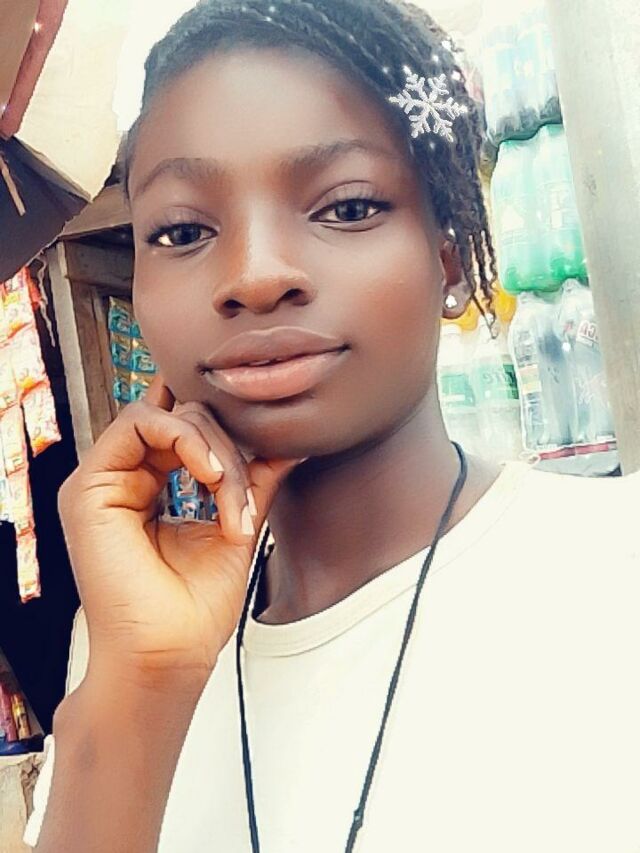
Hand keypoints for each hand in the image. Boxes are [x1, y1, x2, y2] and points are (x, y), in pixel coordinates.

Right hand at [57, 376, 300, 689]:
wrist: (170, 655)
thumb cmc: (197, 608)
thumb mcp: (235, 525)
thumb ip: (253, 480)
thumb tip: (289, 442)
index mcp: (147, 485)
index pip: (183, 427)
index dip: (224, 431)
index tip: (265, 455)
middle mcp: (122, 478)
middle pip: (179, 417)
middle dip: (228, 449)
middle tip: (244, 502)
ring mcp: (103, 481)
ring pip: (162, 415)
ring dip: (212, 449)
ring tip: (231, 500)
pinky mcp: (89, 487)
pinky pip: (139, 423)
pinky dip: (186, 440)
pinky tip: (211, 476)